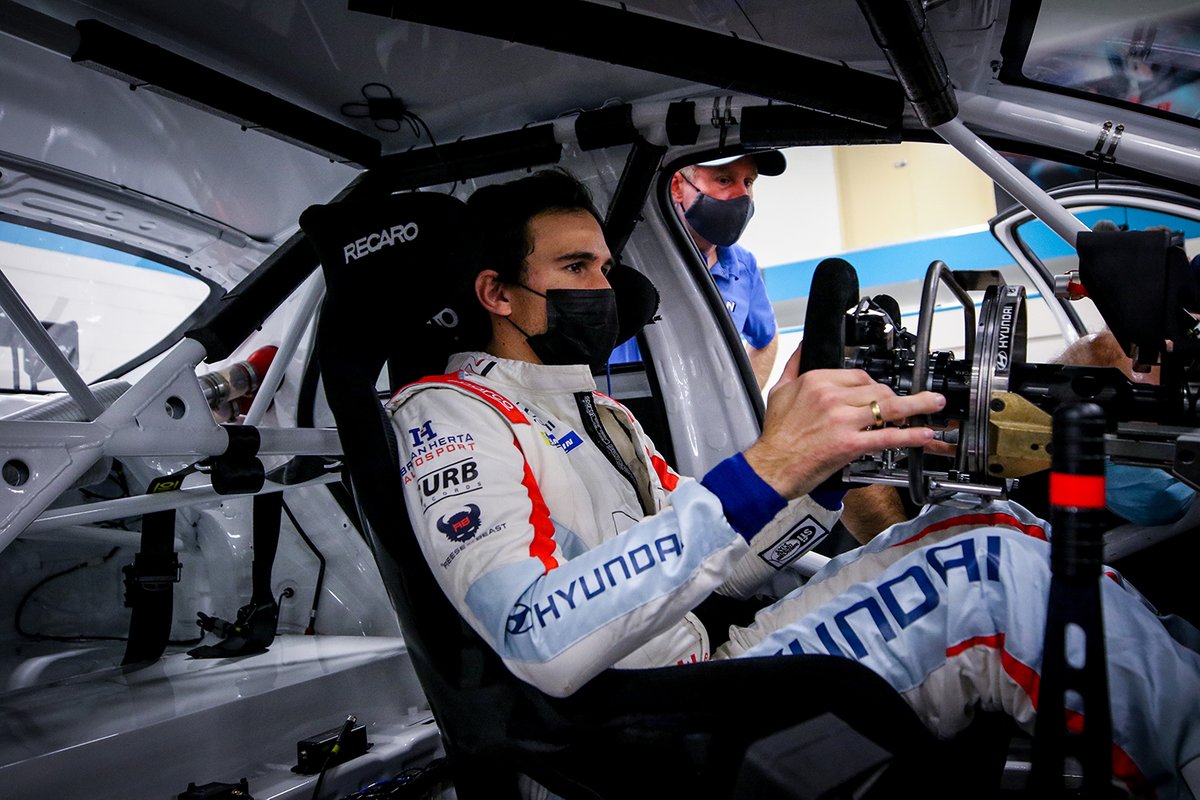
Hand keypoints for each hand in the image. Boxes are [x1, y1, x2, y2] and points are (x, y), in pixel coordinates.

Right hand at [744, 345, 944, 499]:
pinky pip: (887, 436)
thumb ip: (793, 366)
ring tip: (934, 404)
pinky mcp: (850, 443)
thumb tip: (801, 348)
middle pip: (877, 389)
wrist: (770, 467)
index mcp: (817, 380)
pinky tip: (923, 434)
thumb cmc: (776, 436)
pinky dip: (909, 435)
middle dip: (895, 397)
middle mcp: (831, 396)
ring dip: (917, 405)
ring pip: (888, 407)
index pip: (858, 375)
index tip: (883, 392)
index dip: (875, 385)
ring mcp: (842, 420)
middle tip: (909, 404)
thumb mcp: (779, 391)